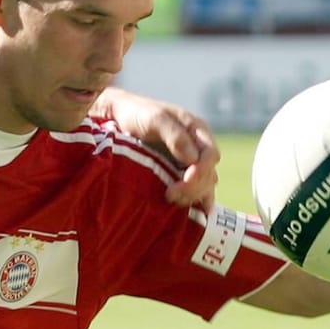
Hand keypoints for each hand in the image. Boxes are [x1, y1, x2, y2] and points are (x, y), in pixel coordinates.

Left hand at [92, 86, 220, 206]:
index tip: (184, 180)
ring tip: (172, 201)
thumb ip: (175, 136)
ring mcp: (190, 162)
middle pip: (209, 174)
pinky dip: (192, 202)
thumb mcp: (155, 119)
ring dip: (192, 197)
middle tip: (170, 195)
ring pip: (204, 185)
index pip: (210, 155)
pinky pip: (195, 191)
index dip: (201, 171)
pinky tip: (187, 214)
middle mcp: (198, 147)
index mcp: (197, 130)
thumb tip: (193, 159)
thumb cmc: (138, 114)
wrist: (119, 118)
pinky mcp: (180, 174)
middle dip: (193, 187)